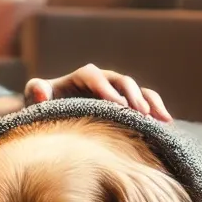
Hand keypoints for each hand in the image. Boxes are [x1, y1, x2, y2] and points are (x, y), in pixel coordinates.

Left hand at [24, 64, 171, 121]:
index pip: (94, 76)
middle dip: (132, 96)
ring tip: (161, 119)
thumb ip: (35, 91)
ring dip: (150, 103)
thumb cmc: (43, 106)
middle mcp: (103, 81)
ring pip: (138, 91)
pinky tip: (166, 125)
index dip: (105, 88)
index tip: (115, 105)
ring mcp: (117, 92)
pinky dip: (156, 111)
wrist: (52, 115)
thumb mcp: (35, 98)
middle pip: (121, 81)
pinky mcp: (126, 105)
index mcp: (82, 76)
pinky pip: (145, 103)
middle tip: (140, 113)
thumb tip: (40, 92)